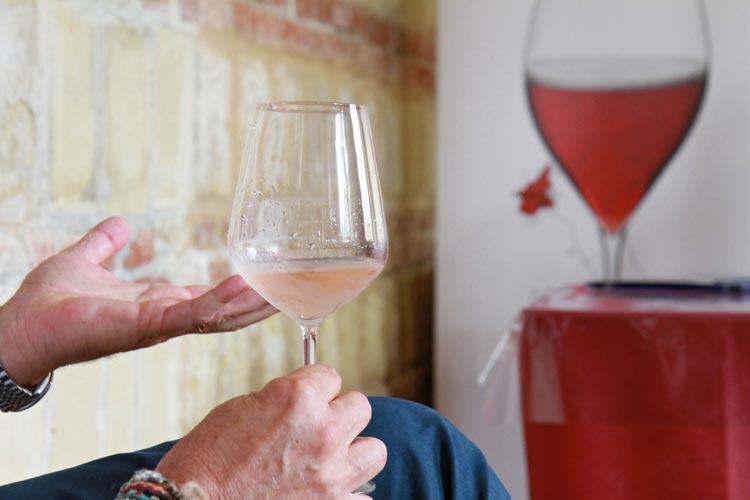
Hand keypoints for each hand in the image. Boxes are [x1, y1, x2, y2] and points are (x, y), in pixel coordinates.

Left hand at [0, 216, 276, 385]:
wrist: (19, 327)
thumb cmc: (47, 302)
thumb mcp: (84, 259)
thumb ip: (105, 243)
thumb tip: (121, 223)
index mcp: (157, 303)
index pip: (211, 297)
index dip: (242, 289)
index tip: (271, 276)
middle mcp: (166, 318)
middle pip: (227, 311)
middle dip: (262, 300)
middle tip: (299, 286)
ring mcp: (160, 324)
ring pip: (220, 316)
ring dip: (252, 302)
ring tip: (285, 286)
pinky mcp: (146, 326)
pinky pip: (193, 315)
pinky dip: (221, 301)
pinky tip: (245, 285)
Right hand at [156, 364, 386, 498]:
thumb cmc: (207, 459)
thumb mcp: (244, 408)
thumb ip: (285, 399)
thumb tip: (308, 400)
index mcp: (298, 398)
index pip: (331, 375)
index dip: (315, 386)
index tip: (305, 397)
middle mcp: (324, 432)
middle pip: (360, 407)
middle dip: (338, 413)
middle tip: (316, 425)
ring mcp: (332, 474)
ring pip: (374, 449)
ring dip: (354, 450)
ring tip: (331, 457)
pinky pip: (363, 494)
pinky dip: (347, 491)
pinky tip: (322, 488)